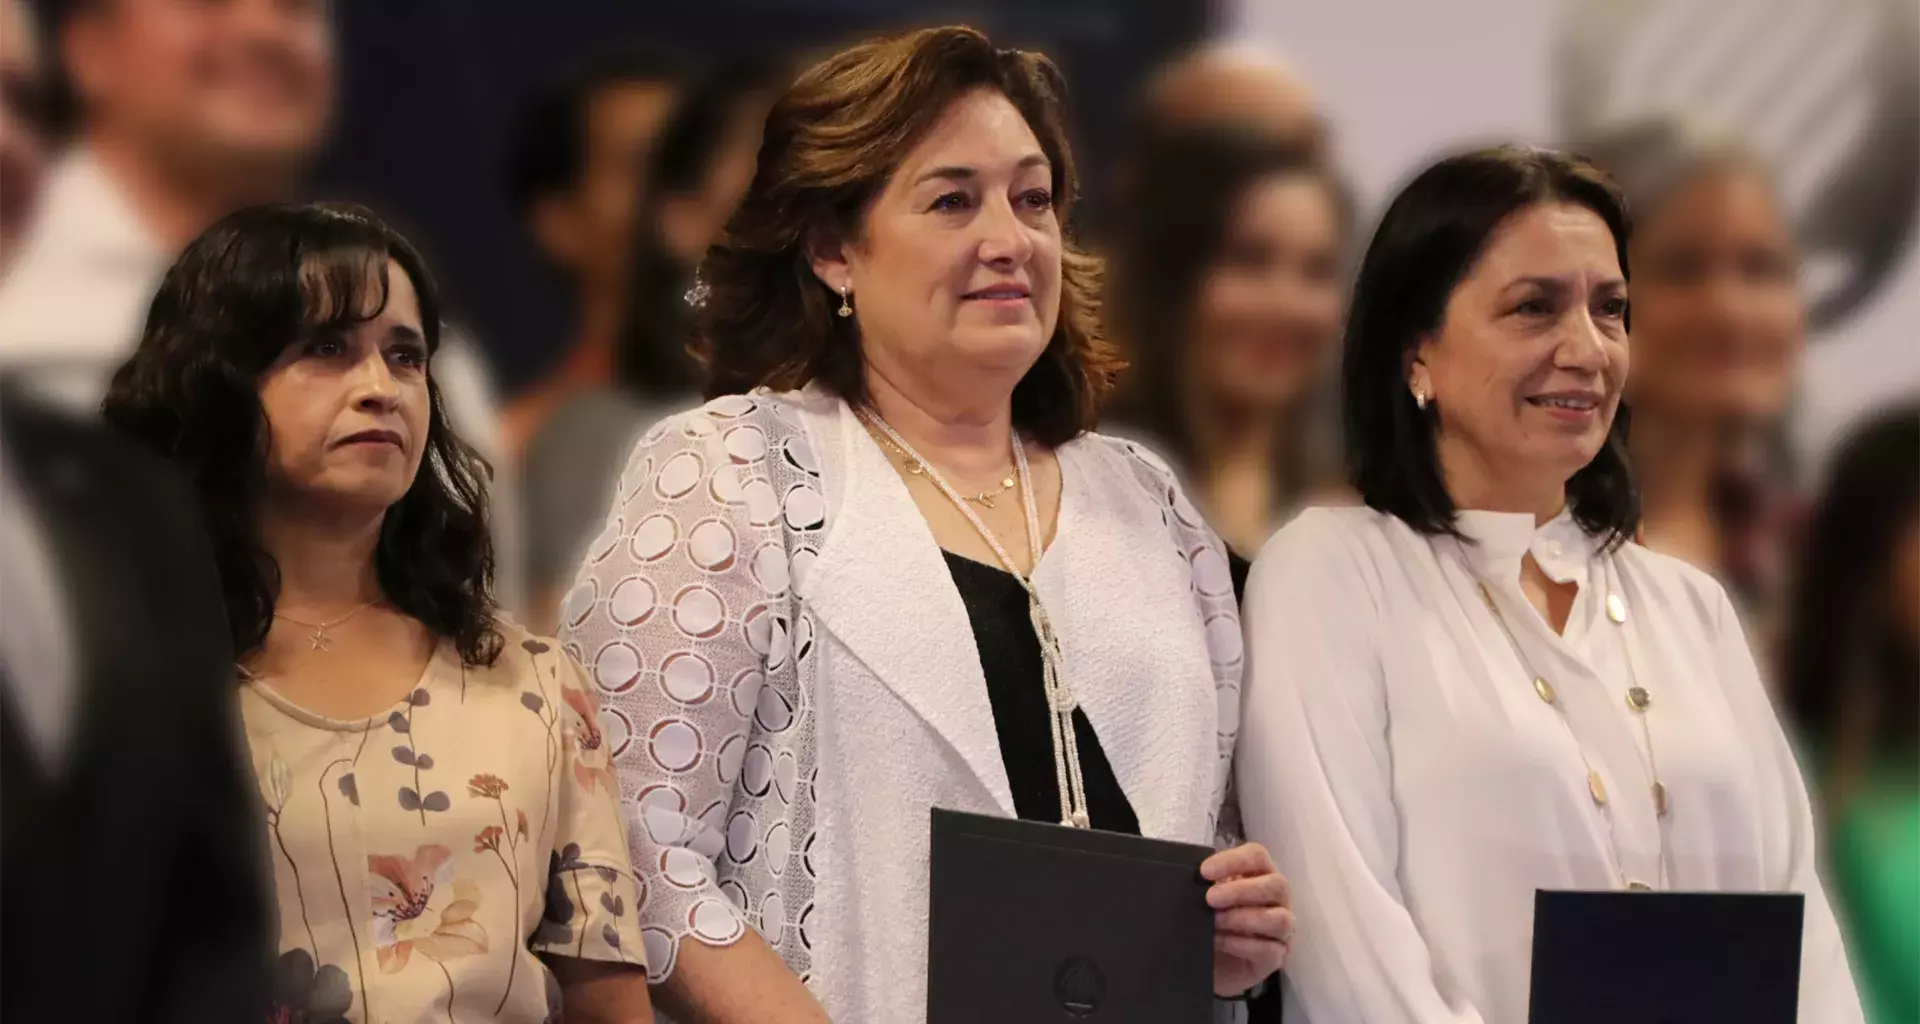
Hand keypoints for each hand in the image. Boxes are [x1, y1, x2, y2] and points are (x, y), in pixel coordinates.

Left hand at [1202, 842, 1292, 997]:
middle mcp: (1277, 899)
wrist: (1210, 962)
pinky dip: (1242, 944)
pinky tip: (1221, 942)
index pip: (1258, 856)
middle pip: (1277, 885)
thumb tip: (1195, 879)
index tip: (1205, 872)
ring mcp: (1282, 929)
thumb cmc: (1210, 922)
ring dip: (1244, 919)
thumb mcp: (1205, 900)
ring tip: (1215, 922)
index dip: (1233, 861)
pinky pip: (1269, 949)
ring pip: (1280, 919)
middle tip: (1211, 898)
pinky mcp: (1277, 956)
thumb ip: (1206, 886)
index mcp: (1260, 875)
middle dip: (1241, 890)